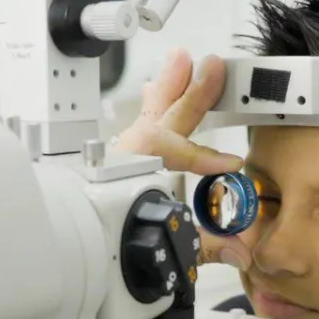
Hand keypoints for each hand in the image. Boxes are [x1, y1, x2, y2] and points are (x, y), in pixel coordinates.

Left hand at [114, 48, 252, 270]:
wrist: (78, 257)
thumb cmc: (114, 249)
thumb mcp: (170, 252)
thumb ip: (207, 247)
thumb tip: (240, 252)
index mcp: (139, 180)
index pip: (177, 156)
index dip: (205, 157)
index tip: (231, 161)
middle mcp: (128, 165)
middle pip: (160, 120)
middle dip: (188, 92)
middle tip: (211, 68)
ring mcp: (122, 162)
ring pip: (146, 116)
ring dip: (168, 88)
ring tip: (181, 61)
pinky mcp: (119, 166)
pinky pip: (137, 126)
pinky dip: (152, 106)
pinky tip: (155, 92)